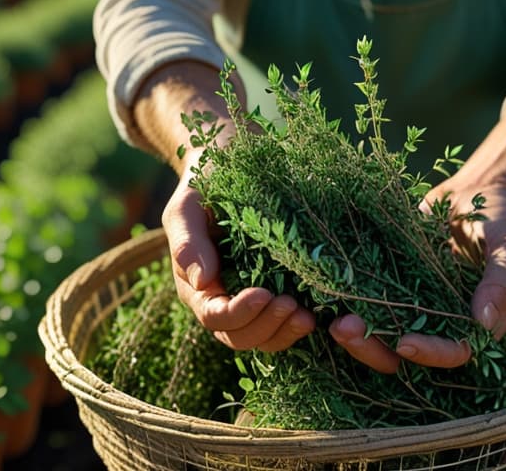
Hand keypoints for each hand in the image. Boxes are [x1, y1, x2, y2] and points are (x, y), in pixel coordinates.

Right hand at [135, 60, 316, 352]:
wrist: (229, 166)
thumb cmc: (205, 184)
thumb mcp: (187, 207)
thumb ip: (188, 242)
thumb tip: (202, 280)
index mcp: (196, 286)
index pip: (214, 317)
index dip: (239, 313)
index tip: (263, 294)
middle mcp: (221, 301)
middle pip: (239, 337)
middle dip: (266, 327)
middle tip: (293, 306)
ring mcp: (247, 301)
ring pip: (263, 338)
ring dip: (285, 333)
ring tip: (308, 316)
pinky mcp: (273, 294)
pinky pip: (282, 324)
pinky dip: (297, 326)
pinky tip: (318, 314)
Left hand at [327, 178, 505, 373]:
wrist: (474, 192)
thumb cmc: (499, 220)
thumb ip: (503, 282)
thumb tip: (485, 323)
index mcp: (475, 324)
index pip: (453, 353)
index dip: (430, 354)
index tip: (404, 342)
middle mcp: (441, 323)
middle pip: (406, 354)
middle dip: (374, 349)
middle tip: (346, 329)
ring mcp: (413, 306)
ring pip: (380, 335)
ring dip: (356, 335)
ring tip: (334, 320)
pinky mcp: (391, 286)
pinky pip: (368, 302)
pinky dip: (349, 303)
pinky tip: (327, 294)